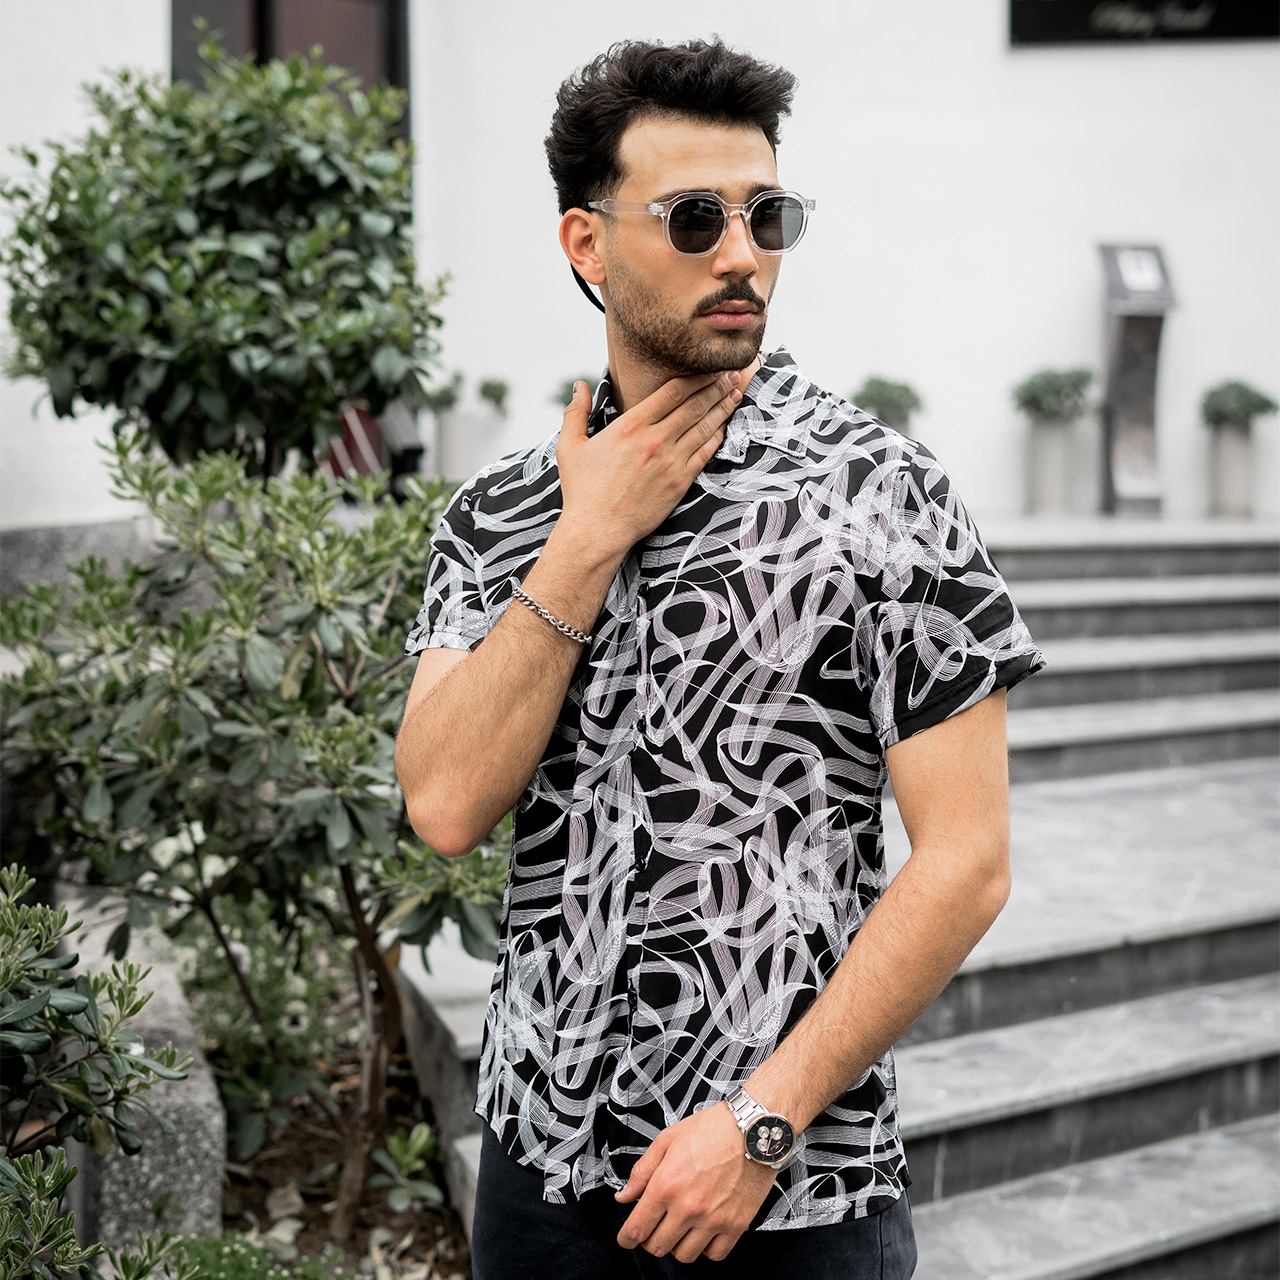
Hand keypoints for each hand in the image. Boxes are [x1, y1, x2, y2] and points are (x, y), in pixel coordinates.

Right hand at [555, 371, 741, 562]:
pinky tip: (724, 426)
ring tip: (734, 393)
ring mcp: (671, 461)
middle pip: (694, 404)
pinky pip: (705, 453)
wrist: (598, 530)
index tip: (707, 368)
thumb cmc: (582, 491)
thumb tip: (579, 386)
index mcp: (630, 426)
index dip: (695, 377)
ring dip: (722, 407)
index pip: (672, 391)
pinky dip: (717, 436)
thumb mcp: (570, 447)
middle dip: (715, 386)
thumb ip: (575, 413)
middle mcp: (655, 439)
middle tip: (730, 373)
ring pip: (704, 426)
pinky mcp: (680, 482)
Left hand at [614, 1103, 776, 1263]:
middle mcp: (688, 1207)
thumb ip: (642, 1172)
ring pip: (684, 1256)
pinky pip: (714, 1255)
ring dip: (677, 1244)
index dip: (626, 1238)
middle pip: (657, 1247)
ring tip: (681, 1226)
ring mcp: (713, 1219)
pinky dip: (706, 1248)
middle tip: (655, 1226)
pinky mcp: (736, 1225)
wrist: (752, 1127)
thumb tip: (623, 1197)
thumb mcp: (667, 1140)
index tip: (626, 1238)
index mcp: (666, 1185)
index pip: (637, 1229)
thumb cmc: (712, 1128)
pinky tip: (704, 1230)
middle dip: (650, 1239)